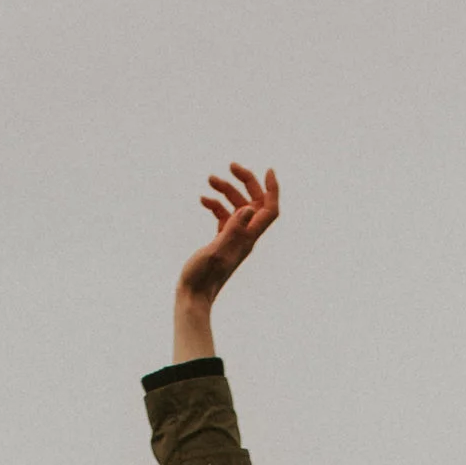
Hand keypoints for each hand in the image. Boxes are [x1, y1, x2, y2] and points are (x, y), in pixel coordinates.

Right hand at [171, 164, 280, 358]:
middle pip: (254, 203)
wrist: (192, 297)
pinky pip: (224, 216)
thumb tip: (250, 209)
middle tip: (230, 166)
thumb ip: (233, 230)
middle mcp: (245, 237)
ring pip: (237, 206)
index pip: (270, 210)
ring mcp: (233, 238)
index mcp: (248, 238)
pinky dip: (216, 204)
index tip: (268, 170)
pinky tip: (203, 199)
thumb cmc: (202, 278)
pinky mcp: (221, 241)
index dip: (273, 189)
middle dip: (245, 182)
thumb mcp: (217, 251)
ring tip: (209, 180)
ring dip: (226, 191)